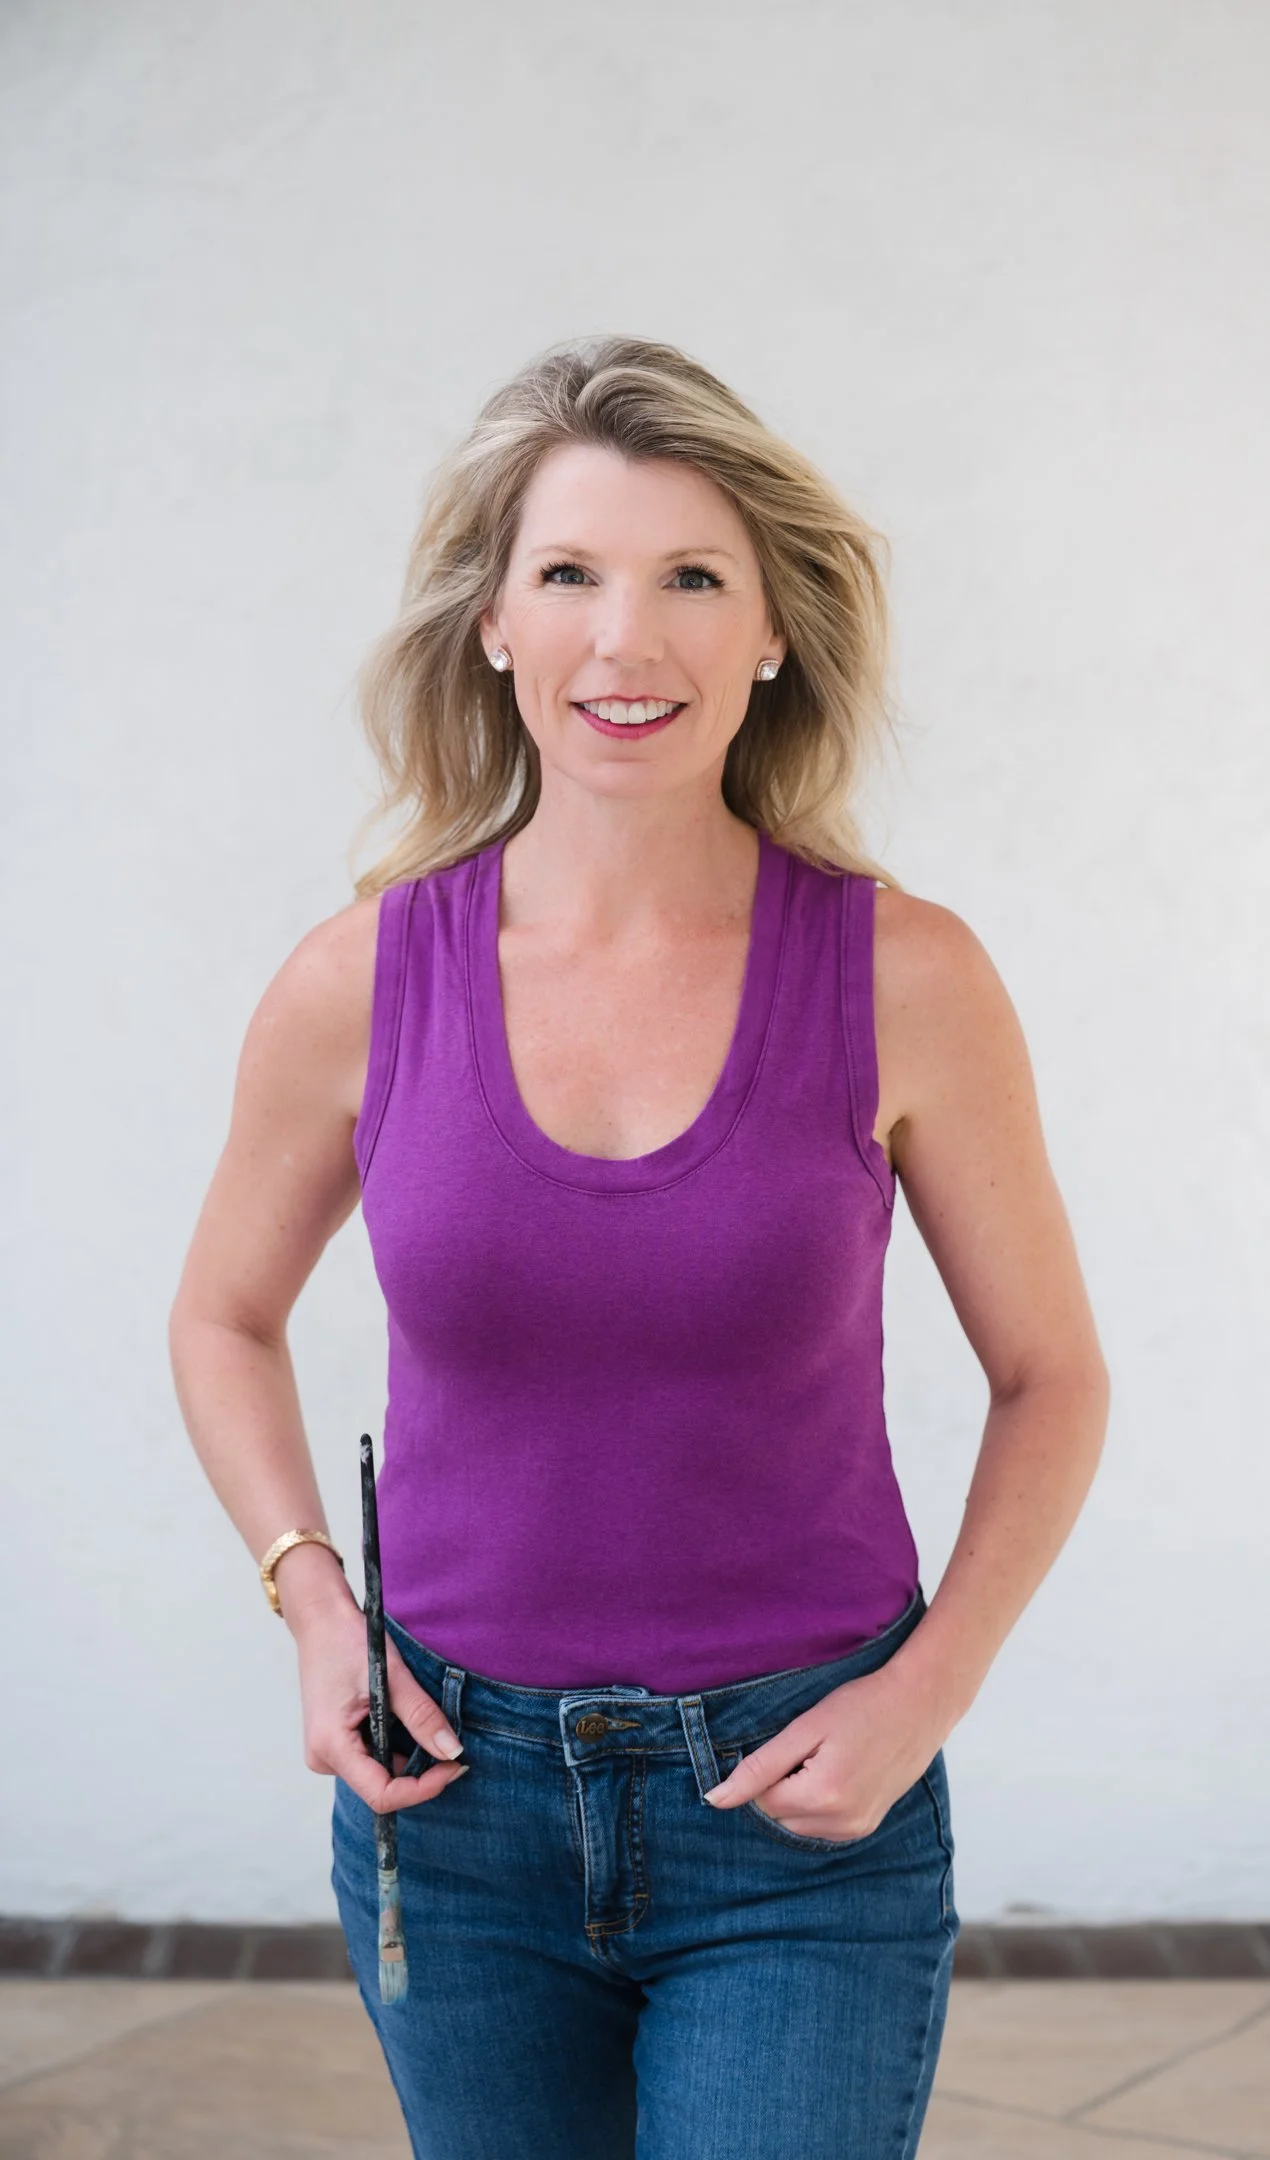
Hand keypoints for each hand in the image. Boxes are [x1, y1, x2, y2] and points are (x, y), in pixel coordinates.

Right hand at [288, 1577, 469, 1815]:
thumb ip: (422, 1716)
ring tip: (421, 1722)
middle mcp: (323, 1757)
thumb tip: (452, 1751)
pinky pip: (370, 1759)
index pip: (382, 1794)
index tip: (454, 1766)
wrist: (320, 1620)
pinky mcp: (334, 1744)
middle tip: (450, 1745)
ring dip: (406, 1757)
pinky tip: (400, 1719)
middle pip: (381, 1787)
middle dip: (419, 1772)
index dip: (423, 1788)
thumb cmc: (349, 1641)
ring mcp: (326, 1752)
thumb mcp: (391, 1676)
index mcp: (331, 1745)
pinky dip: (393, 1746)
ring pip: (378, 1774)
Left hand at [702, 1660, 948, 1841]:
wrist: (919, 1705)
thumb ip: (759, 1767)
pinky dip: (818, 1804)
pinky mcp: (867, 1827)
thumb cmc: (862, 1705)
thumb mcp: (805, 1728)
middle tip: (811, 1748)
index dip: (768, 1769)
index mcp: (822, 1796)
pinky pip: (822, 1826)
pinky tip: (838, 1771)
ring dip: (799, 1796)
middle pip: (779, 1816)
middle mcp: (841, 1823)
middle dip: (782, 1785)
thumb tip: (715, 1800)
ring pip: (799, 1824)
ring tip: (828, 1757)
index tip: (794, 1743)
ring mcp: (857, 1829)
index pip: (761, 1801)